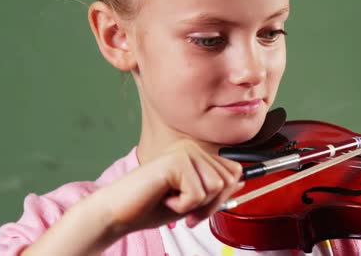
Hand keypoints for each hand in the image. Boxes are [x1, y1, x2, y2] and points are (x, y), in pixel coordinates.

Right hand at [92, 139, 243, 234]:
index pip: (234, 171)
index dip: (221, 197)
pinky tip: (164, 198)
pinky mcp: (175, 162)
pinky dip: (182, 206)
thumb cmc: (150, 205)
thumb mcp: (193, 200)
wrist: (118, 212)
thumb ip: (216, 188)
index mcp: (196, 153)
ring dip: (195, 205)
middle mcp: (191, 147)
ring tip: (171, 200)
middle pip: (229, 180)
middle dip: (210, 204)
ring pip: (216, 187)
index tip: (198, 208)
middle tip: (184, 209)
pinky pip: (197, 194)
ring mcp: (183, 152)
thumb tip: (242, 179)